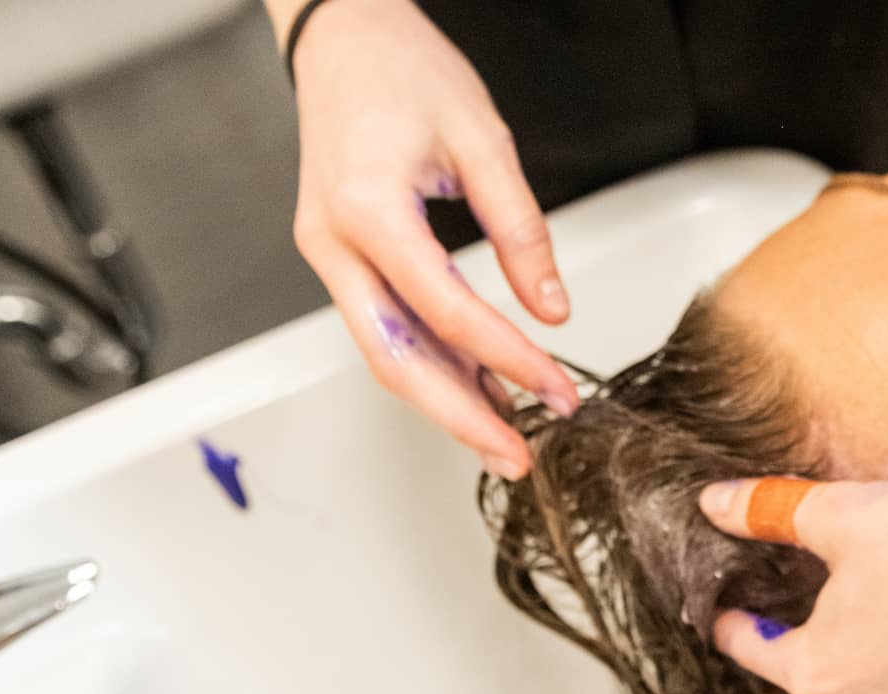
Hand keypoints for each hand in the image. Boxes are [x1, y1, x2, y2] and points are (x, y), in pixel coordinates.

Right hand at [284, 0, 576, 476]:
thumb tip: (552, 307)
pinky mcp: (340, 258)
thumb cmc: (402, 69)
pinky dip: (435, 364)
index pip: (448, 310)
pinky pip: (386, 328)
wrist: (340, 34)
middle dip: (462, 418)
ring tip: (508, 439)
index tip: (559, 390)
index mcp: (368, 210)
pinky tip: (482, 389)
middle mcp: (334, 243)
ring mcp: (328, 255)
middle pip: (397, 359)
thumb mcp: (482, 139)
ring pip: (387, 354)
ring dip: (448, 403)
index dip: (508, 359)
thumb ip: (522, 229)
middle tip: (520, 458)